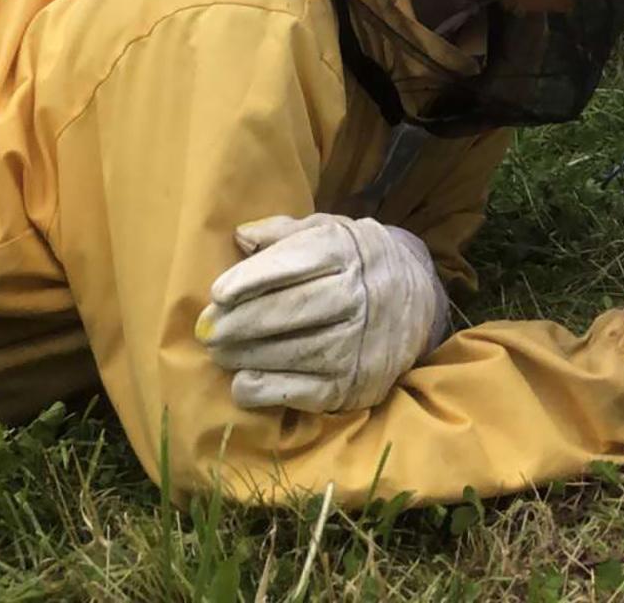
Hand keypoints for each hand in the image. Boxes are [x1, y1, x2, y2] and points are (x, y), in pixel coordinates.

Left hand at [195, 214, 448, 412]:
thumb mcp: (330, 232)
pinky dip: (262, 389)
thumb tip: (240, 237)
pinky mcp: (352, 384)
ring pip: (288, 352)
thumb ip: (284, 232)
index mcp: (347, 251)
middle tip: (205, 329)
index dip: (253, 278)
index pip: (295, 264)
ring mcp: (356, 343)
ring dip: (244, 355)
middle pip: (287, 310)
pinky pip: (297, 391)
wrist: (417, 300)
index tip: (218, 292)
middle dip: (239, 322)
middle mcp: (357, 296)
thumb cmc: (357, 261)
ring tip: (219, 351)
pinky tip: (243, 380)